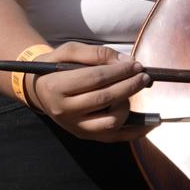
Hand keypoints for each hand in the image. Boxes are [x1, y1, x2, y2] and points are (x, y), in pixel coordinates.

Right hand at [24, 42, 152, 142]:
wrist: (39, 91)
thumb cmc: (55, 68)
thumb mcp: (68, 51)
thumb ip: (96, 53)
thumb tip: (126, 61)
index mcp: (56, 86)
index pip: (95, 78)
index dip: (120, 71)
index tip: (136, 65)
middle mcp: (64, 110)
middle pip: (105, 99)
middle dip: (129, 86)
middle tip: (143, 76)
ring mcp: (74, 126)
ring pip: (111, 121)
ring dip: (127, 105)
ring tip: (130, 90)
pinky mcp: (84, 135)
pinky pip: (114, 138)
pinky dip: (134, 132)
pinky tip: (150, 123)